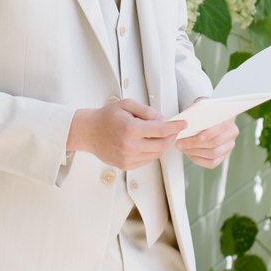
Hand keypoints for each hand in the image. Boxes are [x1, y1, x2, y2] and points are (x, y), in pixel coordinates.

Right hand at [67, 99, 183, 170]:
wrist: (88, 132)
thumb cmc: (106, 117)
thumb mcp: (126, 105)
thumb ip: (147, 111)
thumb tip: (162, 120)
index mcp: (131, 129)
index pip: (161, 130)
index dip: (175, 127)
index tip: (183, 124)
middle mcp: (130, 146)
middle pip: (162, 145)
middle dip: (171, 137)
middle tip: (173, 129)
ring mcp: (128, 158)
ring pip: (156, 154)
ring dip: (162, 145)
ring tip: (160, 135)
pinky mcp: (126, 165)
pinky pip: (147, 160)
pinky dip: (152, 152)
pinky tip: (148, 143)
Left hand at [175, 107, 238, 167]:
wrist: (204, 119)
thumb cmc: (200, 113)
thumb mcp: (197, 108)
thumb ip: (193, 112)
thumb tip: (186, 121)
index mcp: (228, 117)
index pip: (222, 126)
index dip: (211, 132)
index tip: (199, 137)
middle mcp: (232, 132)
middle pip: (215, 142)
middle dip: (194, 143)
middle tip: (180, 143)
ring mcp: (229, 145)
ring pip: (213, 153)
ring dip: (194, 151)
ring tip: (182, 147)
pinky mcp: (223, 156)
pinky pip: (212, 163)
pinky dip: (198, 159)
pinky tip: (189, 153)